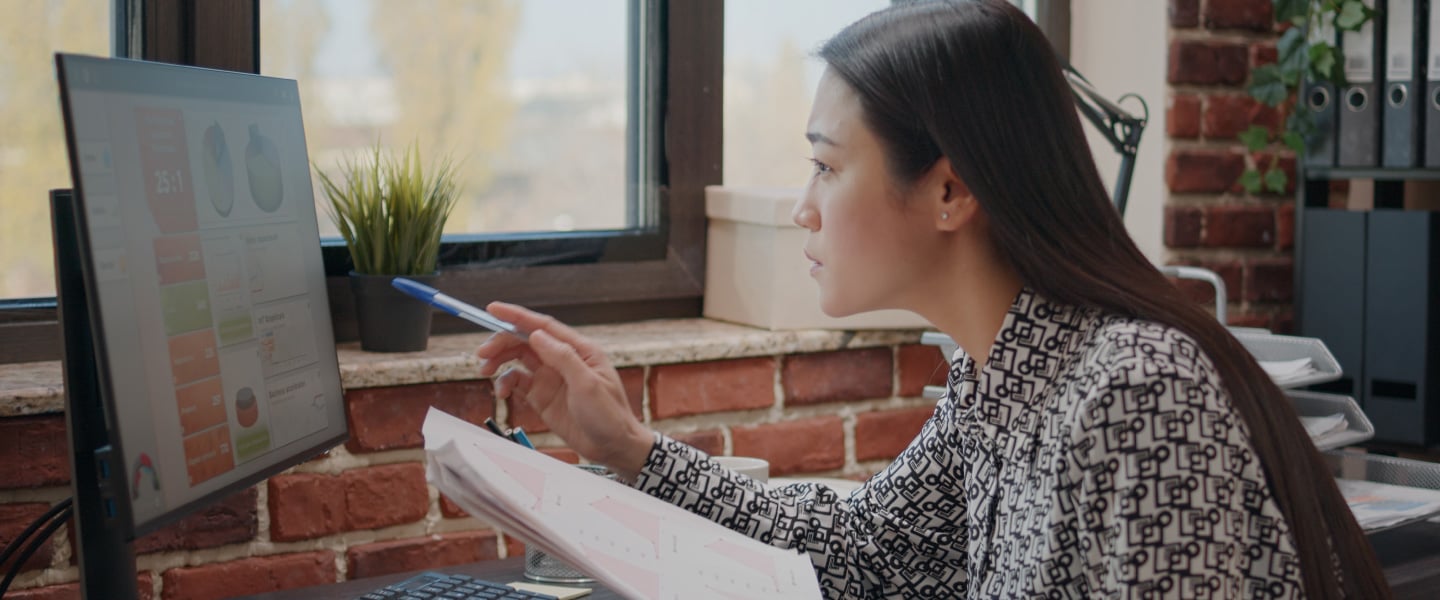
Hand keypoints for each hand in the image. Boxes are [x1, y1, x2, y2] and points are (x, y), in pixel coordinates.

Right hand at [475, 302, 654, 479]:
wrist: (613, 447)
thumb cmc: (610, 415)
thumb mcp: (588, 384)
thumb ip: (562, 358)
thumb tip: (536, 335)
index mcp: (578, 349)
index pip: (543, 326)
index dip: (516, 316)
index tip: (492, 309)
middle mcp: (562, 360)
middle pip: (525, 341)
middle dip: (501, 343)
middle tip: (483, 353)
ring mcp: (551, 378)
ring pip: (517, 360)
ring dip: (499, 361)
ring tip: (484, 371)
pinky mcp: (542, 397)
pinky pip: (517, 383)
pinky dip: (505, 384)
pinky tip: (502, 392)